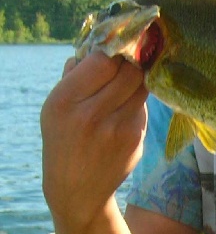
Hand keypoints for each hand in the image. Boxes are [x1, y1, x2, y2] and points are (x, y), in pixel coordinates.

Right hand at [40, 51, 147, 229]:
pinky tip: (123, 110)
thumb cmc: (64, 139)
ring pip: (142, 86)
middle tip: (126, 62)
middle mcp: (91, 115)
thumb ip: (74, 75)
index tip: (113, 50)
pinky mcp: (136, 139)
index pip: (103, 61)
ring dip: (136, 80)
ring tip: (124, 84)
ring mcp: (117, 129)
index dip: (113, 52)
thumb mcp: (55, 107)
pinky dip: (136, 102)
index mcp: (65, 101)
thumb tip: (100, 44)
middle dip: (130, 63)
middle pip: (130, 71)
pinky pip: (143, 106)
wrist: (77, 189)